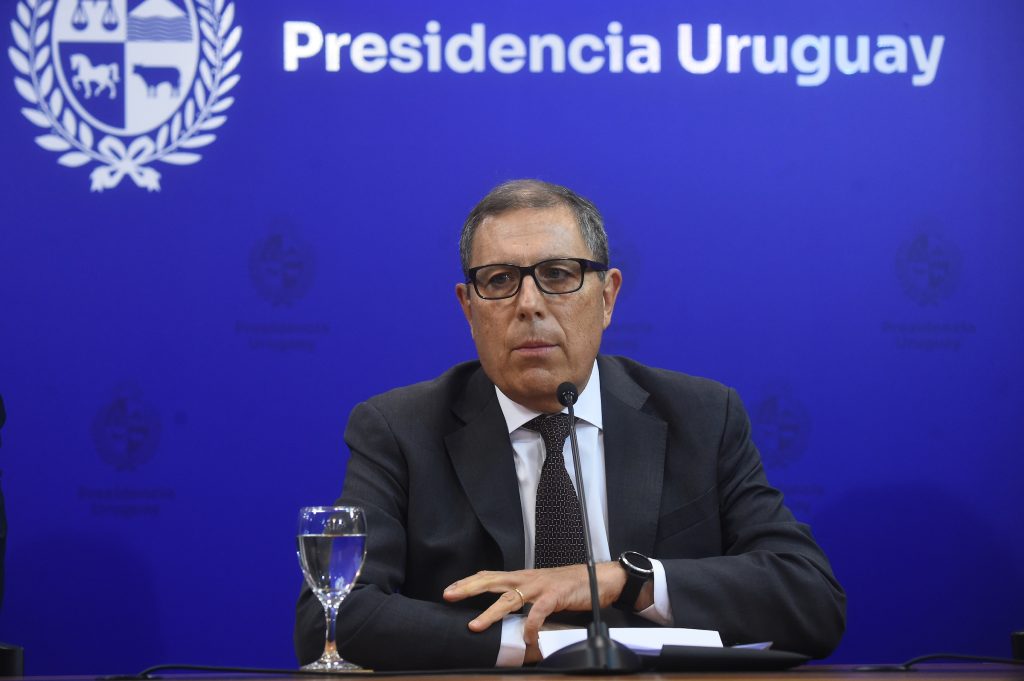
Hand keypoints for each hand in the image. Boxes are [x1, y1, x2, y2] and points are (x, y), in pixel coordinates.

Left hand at [443, 562, 627, 646]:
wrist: (598, 578)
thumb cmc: (568, 586)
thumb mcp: (541, 589)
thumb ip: (524, 597)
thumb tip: (507, 612)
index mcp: (523, 577)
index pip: (490, 576)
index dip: (470, 581)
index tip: (450, 589)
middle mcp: (527, 579)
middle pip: (492, 581)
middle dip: (468, 588)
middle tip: (448, 595)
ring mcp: (540, 587)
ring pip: (509, 599)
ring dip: (490, 613)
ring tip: (475, 626)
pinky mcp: (554, 596)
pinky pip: (537, 613)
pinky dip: (530, 626)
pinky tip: (527, 638)